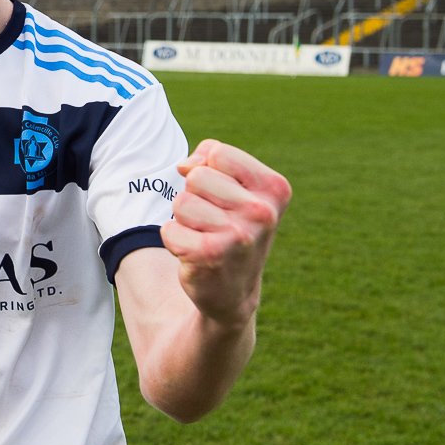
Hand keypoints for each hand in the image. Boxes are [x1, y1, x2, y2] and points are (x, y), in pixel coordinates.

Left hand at [159, 139, 291, 327]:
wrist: (233, 291)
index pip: (217, 153)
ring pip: (181, 202)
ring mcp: (239, 236)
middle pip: (196, 177)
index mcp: (275, 188)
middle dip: (196, 196)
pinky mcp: (211, 256)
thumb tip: (184, 166)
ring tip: (206, 236)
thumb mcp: (234, 186)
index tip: (223, 196)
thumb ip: (209, 158)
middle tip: (214, 222)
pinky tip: (196, 255)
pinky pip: (169, 229)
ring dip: (185, 220)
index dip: (209, 170)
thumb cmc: (231, 226)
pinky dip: (175, 241)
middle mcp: (262, 212)